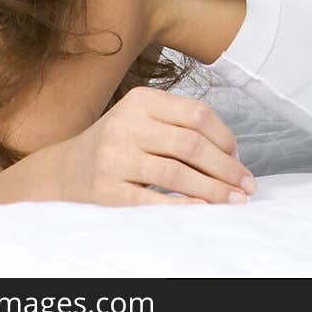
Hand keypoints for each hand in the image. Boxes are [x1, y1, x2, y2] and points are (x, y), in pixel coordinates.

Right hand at [52, 86, 256, 205]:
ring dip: (212, 190)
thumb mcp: (142, 121)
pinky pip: (152, 200)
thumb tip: (232, 154)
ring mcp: (114, 157)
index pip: (197, 114)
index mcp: (141, 100)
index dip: (225, 138)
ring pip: (176, 172)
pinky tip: (202, 211)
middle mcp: (127, 124)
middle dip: (225, 168)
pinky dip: (182, 206)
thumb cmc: (118, 145)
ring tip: (233, 202)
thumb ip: (180, 126)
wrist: (65, 171)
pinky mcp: (106, 190)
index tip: (239, 159)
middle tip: (246, 186)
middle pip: (191, 144)